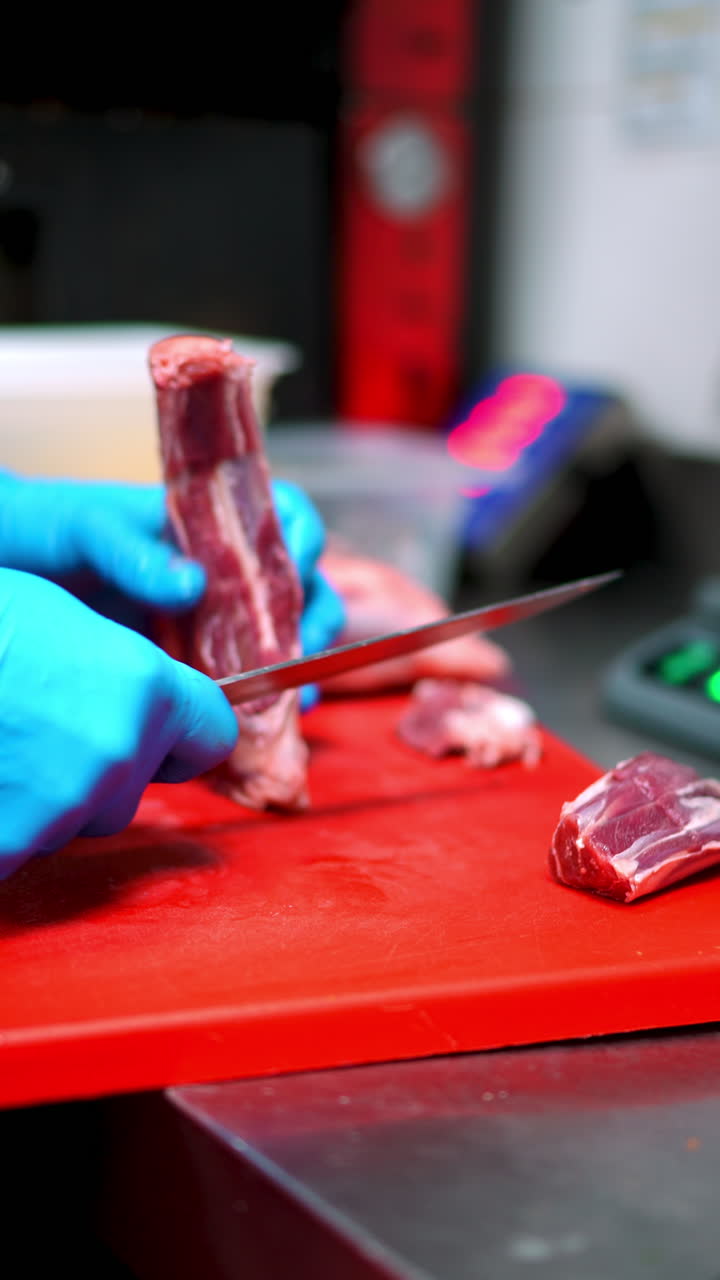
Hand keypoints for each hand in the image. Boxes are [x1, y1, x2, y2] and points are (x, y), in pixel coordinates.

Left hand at [0, 474, 344, 704]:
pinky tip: (259, 732)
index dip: (302, 536)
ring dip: (298, 672)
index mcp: (202, 526)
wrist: (0, 569)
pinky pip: (234, 691)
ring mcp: (202, 623)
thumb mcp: (81, 528)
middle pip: (295, 588)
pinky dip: (256, 713)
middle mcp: (215, 575)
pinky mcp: (183, 670)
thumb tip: (193, 585)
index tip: (300, 561)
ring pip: (276, 644)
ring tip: (298, 702)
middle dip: (316, 618)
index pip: (278, 516)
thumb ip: (133, 551)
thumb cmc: (39, 531)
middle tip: (305, 648)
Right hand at [0, 569, 238, 879]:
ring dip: (45, 799)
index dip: (182, 736)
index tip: (160, 734)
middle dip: (100, 771)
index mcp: (144, 688)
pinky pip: (19, 849)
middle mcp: (117, 754)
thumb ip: (125, 676)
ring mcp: (60, 808)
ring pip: (74, 822)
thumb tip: (146, 709)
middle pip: (135, 790)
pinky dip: (2, 827)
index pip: (212, 738)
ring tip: (0, 747)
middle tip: (37, 728)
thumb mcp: (68, 621)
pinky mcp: (8, 847)